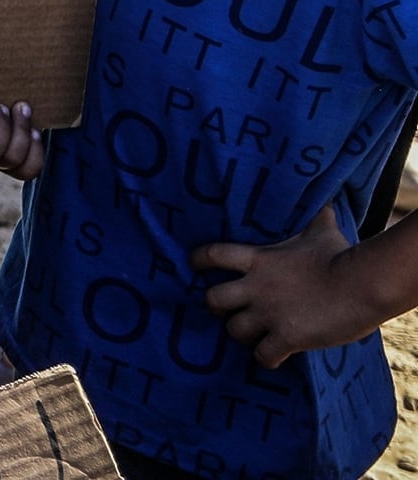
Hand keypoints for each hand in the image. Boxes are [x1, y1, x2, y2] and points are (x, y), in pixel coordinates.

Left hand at [197, 207, 388, 367]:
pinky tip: (273, 357)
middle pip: (213, 299)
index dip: (198, 260)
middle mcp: (256, 287)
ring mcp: (269, 314)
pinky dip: (266, 359)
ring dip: (241, 333)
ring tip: (252, 334)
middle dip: (217, 306)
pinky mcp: (287, 338)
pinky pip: (263, 356)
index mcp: (258, 260)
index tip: (193, 265)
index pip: (212, 255)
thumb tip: (323, 197)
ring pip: (235, 330)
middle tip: (226, 308)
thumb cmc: (342, 255)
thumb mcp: (321, 229)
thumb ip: (313, 216)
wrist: (362, 285)